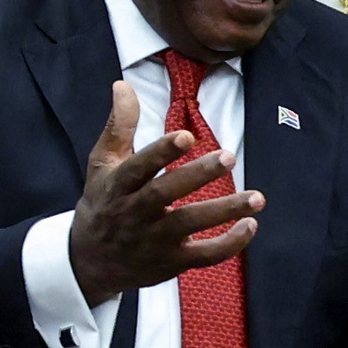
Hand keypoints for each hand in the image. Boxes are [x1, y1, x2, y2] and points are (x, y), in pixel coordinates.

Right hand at [62, 82, 256, 311]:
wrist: (91, 262)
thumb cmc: (103, 203)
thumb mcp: (102, 164)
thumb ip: (119, 126)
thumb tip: (124, 85)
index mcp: (117, 186)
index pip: (137, 167)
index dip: (161, 153)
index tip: (186, 136)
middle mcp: (133, 214)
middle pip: (164, 194)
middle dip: (197, 176)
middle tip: (229, 156)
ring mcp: (153, 240)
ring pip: (189, 225)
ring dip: (224, 211)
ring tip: (257, 198)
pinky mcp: (171, 262)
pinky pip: (203, 256)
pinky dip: (228, 245)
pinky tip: (250, 225)